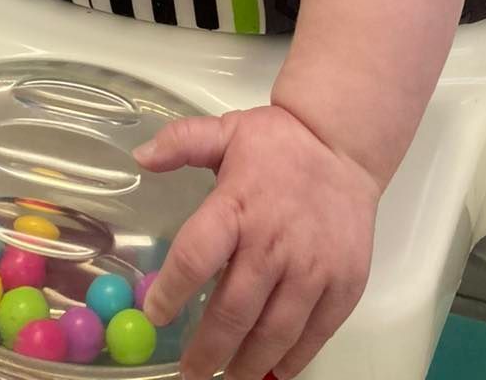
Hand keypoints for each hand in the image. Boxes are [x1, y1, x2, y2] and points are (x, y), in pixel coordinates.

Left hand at [133, 104, 378, 379]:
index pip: (195, 257)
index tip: (155, 314)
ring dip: (247, 364)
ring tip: (227, 377)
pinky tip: (272, 369)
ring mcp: (313, 268)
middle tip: (190, 372)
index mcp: (238, 205)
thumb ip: (181, 143)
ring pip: (274, 334)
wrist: (343, 145)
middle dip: (207, 350)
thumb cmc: (280, 143)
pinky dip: (291, 360)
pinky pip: (314, 335)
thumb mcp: (226, 131)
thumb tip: (140, 157)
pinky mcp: (345, 284)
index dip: (171, 292)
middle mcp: (274, 243)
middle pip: (234, 311)